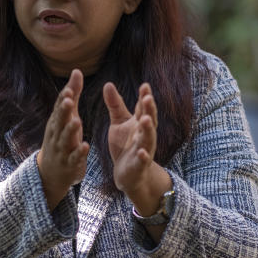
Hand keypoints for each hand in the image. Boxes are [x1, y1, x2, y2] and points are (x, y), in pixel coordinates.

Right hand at [37, 69, 89, 210]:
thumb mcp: (66, 116)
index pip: (58, 108)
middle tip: (68, 100)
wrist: (50, 172)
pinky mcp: (70, 163)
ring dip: (70, 130)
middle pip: (59, 121)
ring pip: (66, 139)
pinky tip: (85, 146)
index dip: (63, 99)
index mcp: (56, 122)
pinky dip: (79, 153)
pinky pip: (74, 158)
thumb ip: (73, 95)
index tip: (69, 89)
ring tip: (77, 121)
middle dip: (63, 111)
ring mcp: (62, 149)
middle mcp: (57, 134)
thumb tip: (77, 71)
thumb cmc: (61, 138)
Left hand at [103, 82, 170, 212]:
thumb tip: (108, 83)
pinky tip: (142, 151)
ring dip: (148, 129)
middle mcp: (145, 135)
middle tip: (147, 97)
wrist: (127, 173)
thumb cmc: (124, 145)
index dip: (145, 97)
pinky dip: (143, 156)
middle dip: (149, 109)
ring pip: (148, 139)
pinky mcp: (139, 165)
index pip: (143, 108)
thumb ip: (115, 105)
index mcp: (139, 124)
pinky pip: (143, 160)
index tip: (145, 85)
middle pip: (149, 120)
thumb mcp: (119, 123)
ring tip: (145, 119)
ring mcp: (144, 150)